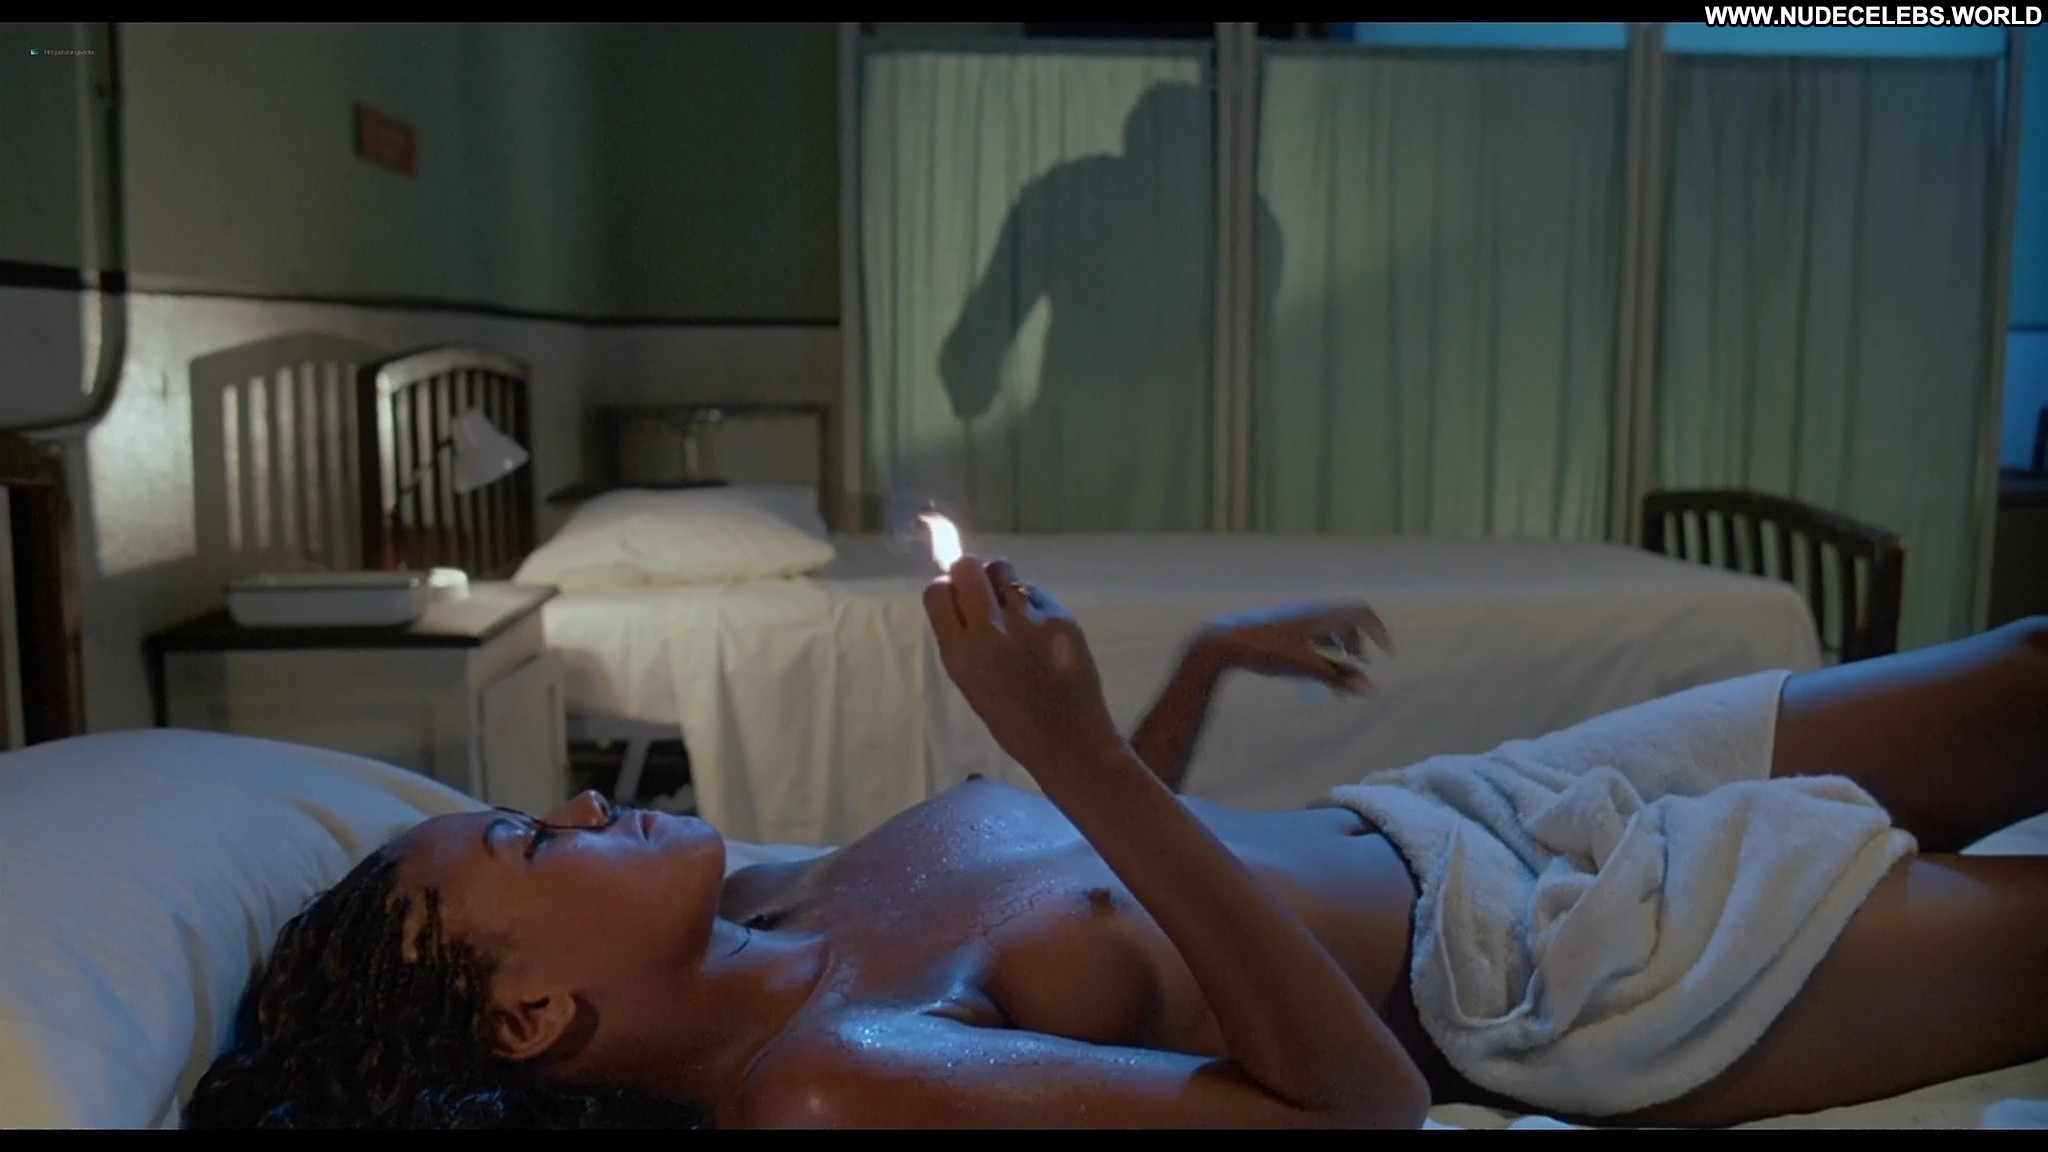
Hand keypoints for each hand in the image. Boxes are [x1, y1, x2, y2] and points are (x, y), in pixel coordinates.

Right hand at [923, 556, 1123, 775]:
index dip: (946, 589)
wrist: (1069, 741)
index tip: (957, 597)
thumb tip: (960, 598)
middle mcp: (989, 632)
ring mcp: (1027, 621)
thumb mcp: (971, 683)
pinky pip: (1036, 592)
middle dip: (971, 572)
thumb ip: (963, 641)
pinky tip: (1043, 630)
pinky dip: (1034, 604)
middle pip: (968, 568)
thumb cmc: (1014, 722)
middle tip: (983, 589)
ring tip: (1014, 607)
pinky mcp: (1059, 617)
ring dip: (1003, 581)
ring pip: (1003, 570)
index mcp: (960, 656)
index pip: (937, 593)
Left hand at [1195, 603, 1393, 693]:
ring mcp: (1294, 621)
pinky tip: (1313, 676)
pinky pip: (1311, 638)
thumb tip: (1370, 689)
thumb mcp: (1305, 666)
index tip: (1386, 654)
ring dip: (1338, 653)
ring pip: (1326, 633)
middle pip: (1345, 624)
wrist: (1221, 642)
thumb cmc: (1264, 651)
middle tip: (1359, 670)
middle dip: (1357, 646)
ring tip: (1338, 680)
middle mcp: (1310, 614)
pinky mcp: (1280, 630)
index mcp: (1319, 616)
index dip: (1377, 631)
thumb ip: (1338, 678)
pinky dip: (1320, 655)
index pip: (1360, 613)